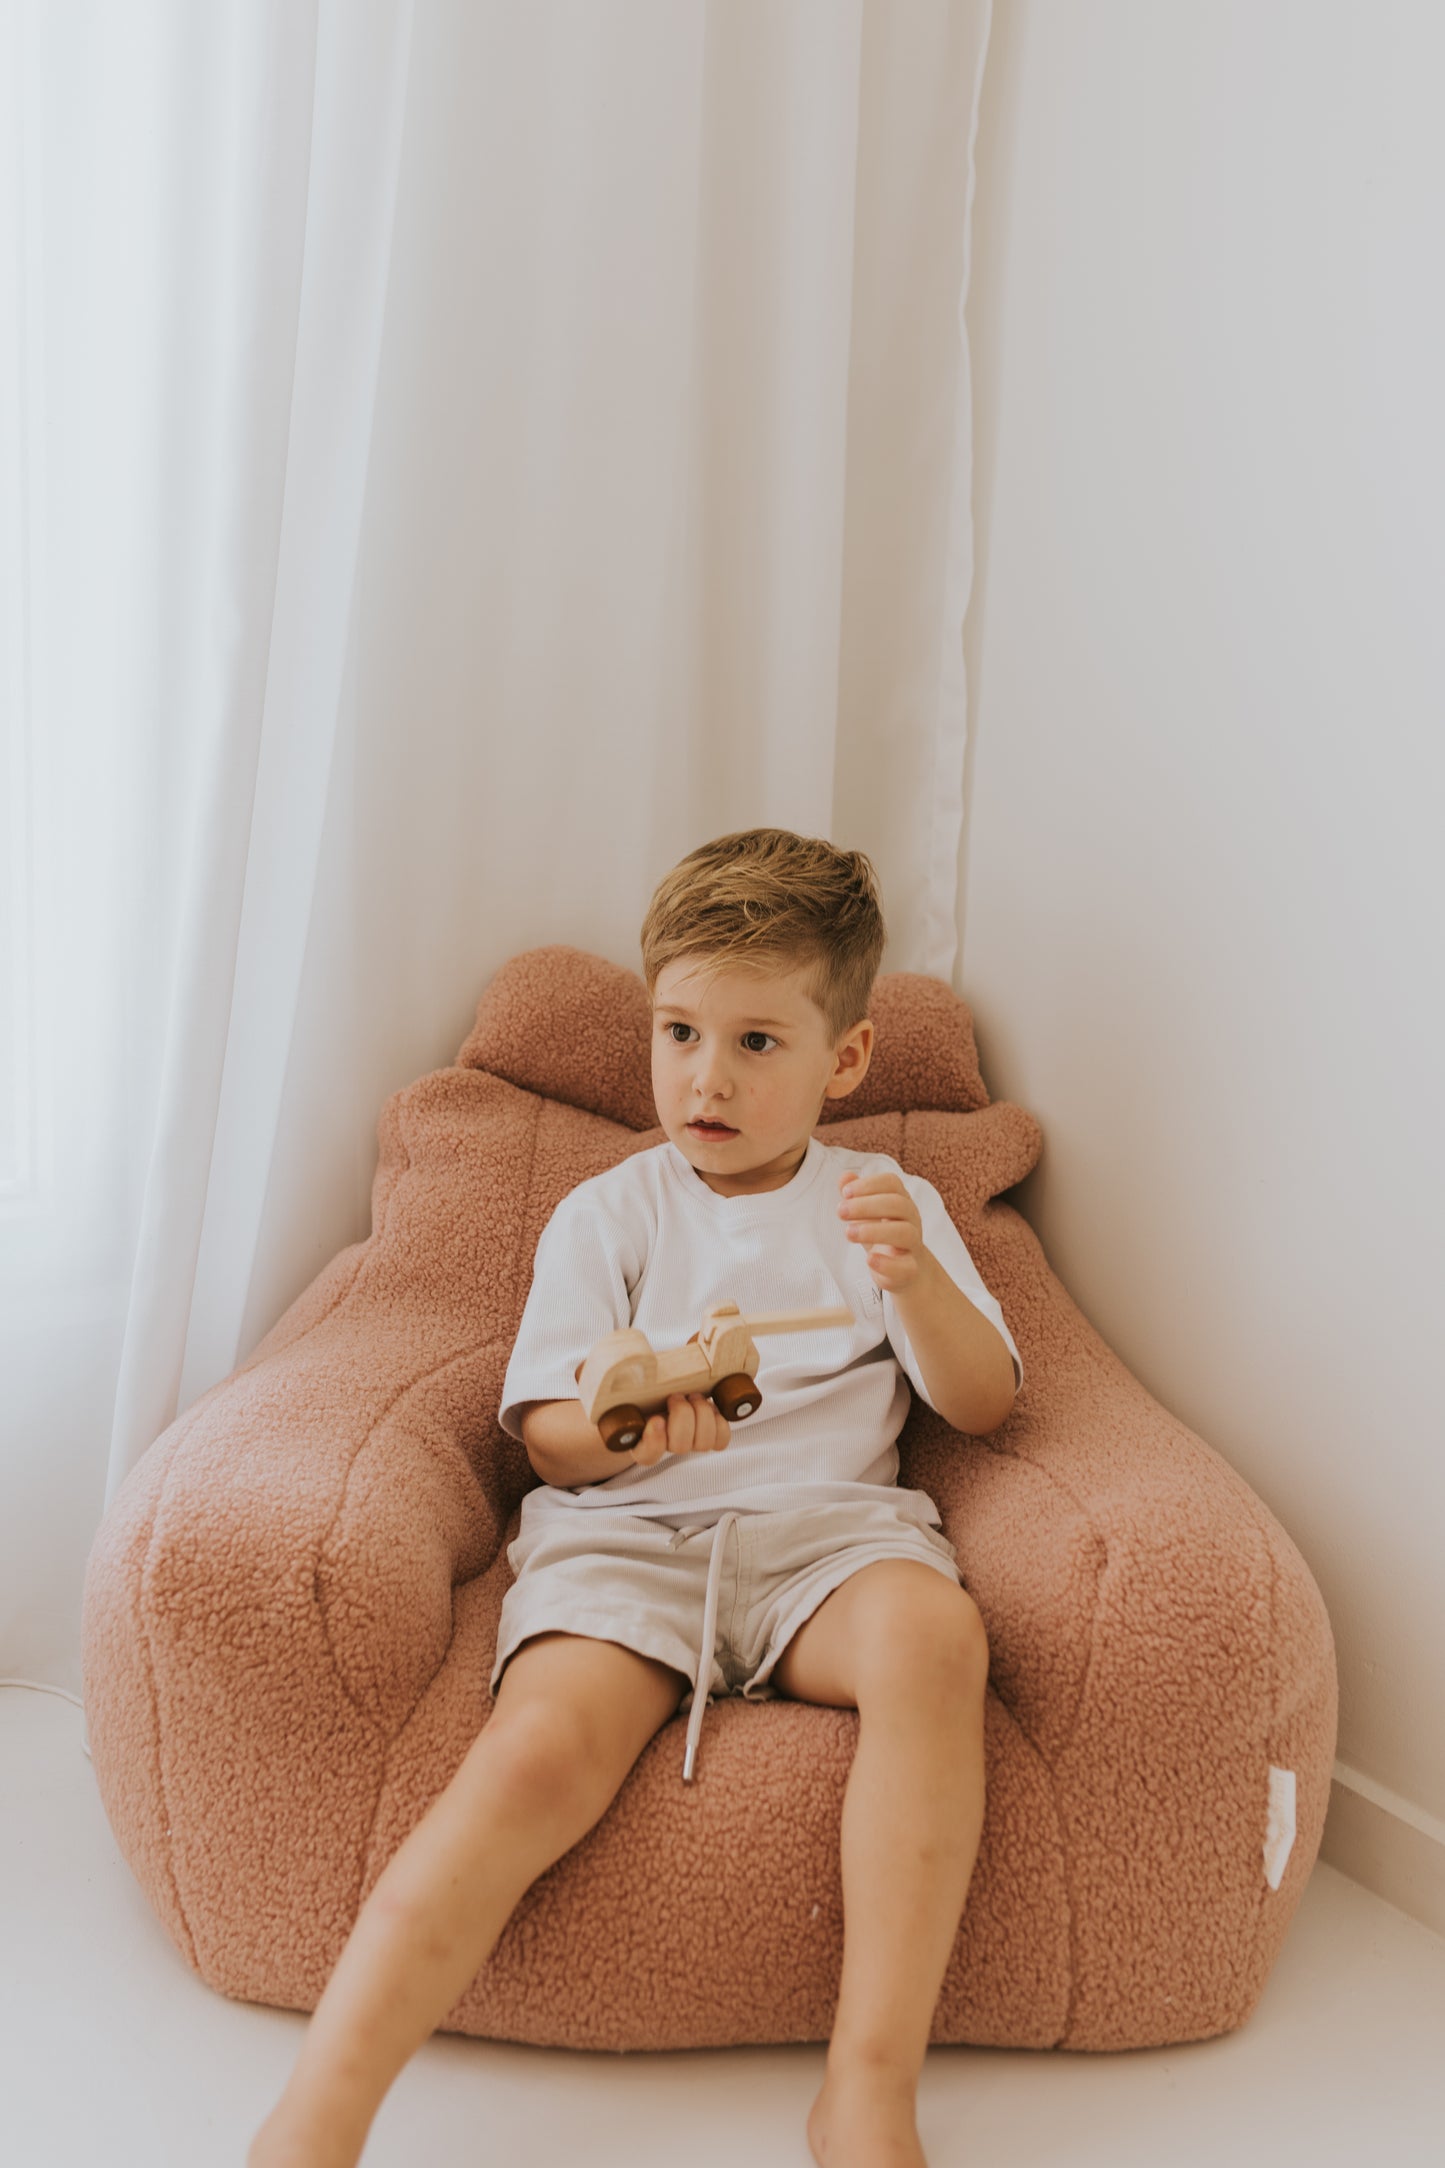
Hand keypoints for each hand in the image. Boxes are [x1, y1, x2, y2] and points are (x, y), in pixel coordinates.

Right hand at [628, 1391, 731, 1467]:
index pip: (646, 1455)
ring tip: (694, 1397)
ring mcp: (689, 1444)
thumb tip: (633, 1370)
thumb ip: (630, 1384)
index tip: (657, 1420)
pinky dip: (719, 1420)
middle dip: (683, 1414)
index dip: (654, 1441)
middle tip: (676, 1396)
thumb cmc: (644, 1391)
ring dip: (702, 1413)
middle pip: (680, 1446)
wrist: (664, 1390)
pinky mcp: (709, 1436)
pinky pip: (721, 1439)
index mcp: (640, 1441)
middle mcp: (666, 1447)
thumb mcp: (631, 1388)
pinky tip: (709, 1406)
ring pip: (703, 1443)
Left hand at [838, 1167, 926, 1293]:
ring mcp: (913, 1245)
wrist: (908, 1270)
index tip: (845, 1192)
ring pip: (904, 1232)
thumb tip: (845, 1176)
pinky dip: (886, 1263)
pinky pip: (906, 1266)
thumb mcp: (868, 1214)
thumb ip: (856, 1195)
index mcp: (901, 1201)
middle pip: (898, 1204)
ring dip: (874, 1231)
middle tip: (840, 1212)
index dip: (869, 1184)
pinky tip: (869, 1259)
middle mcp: (911, 1220)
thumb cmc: (884, 1236)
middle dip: (866, 1206)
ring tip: (849, 1233)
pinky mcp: (910, 1270)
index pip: (892, 1183)